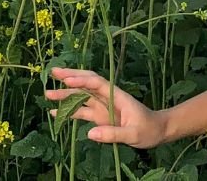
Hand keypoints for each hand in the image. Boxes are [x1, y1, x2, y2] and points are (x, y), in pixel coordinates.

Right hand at [45, 67, 167, 148]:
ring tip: (47, 93)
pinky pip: (82, 112)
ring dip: (66, 94)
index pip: (97, 84)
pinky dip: (69, 111)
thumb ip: (113, 134)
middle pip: (87, 84)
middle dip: (70, 77)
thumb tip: (89, 133)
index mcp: (117, 96)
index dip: (82, 80)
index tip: (66, 80)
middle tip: (53, 72)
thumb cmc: (150, 129)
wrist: (158, 131)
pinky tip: (56, 112)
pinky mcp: (101, 117)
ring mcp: (103, 107)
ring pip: (82, 97)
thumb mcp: (134, 134)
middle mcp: (108, 98)